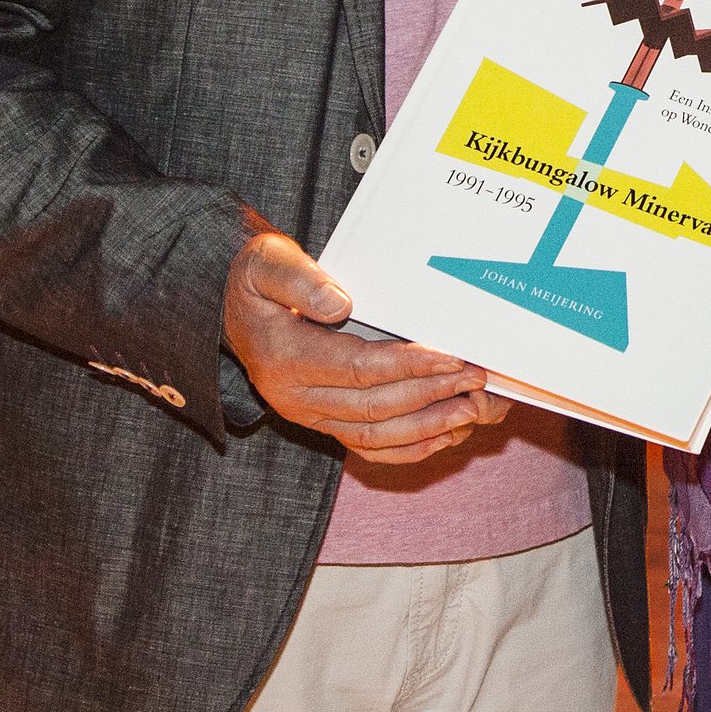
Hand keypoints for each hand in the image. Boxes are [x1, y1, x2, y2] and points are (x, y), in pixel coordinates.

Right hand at [224, 230, 508, 463]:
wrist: (233, 308)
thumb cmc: (257, 279)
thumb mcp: (267, 263)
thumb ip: (300, 280)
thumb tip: (340, 304)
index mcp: (285, 359)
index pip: (358, 369)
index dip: (408, 365)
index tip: (450, 357)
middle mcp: (297, 398)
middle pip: (374, 407)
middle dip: (431, 394)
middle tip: (477, 377)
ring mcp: (312, 416)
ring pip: (376, 436)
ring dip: (429, 427)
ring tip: (474, 409)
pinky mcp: (326, 423)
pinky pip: (370, 447)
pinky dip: (411, 447)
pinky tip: (447, 434)